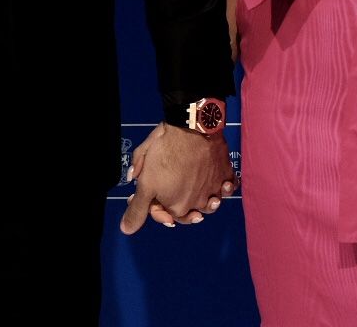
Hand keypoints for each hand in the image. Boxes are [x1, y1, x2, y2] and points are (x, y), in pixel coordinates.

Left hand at [119, 123, 236, 233]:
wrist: (192, 127)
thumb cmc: (166, 152)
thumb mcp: (145, 180)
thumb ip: (138, 208)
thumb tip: (126, 229)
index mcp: (176, 207)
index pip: (165, 216)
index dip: (154, 207)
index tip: (149, 195)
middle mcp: (197, 204)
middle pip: (188, 213)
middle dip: (177, 206)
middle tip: (174, 192)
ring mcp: (213, 190)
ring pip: (211, 204)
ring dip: (206, 203)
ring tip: (202, 195)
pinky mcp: (226, 175)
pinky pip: (230, 187)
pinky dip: (227, 188)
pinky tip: (223, 185)